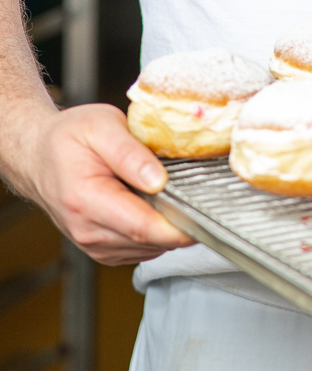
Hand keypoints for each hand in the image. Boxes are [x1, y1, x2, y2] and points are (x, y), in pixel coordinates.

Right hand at [17, 102, 192, 264]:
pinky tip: (159, 206)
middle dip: (181, 222)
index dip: (178, 226)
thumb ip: (130, 153)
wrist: (39, 156)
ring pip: (147, 248)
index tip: (207, 216)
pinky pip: (141, 248)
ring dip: (169, 228)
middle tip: (205, 195)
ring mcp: (94, 245)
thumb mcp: (101, 126)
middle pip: (148, 240)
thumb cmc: (69, 138)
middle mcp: (88, 231)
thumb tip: (159, 181)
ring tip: (178, 194)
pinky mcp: (103, 249)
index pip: (141, 226)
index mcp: (86, 200)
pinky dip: (157, 232)